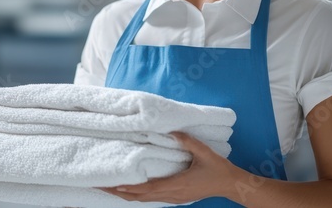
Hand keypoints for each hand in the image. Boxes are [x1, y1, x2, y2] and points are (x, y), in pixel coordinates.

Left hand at [97, 131, 245, 204]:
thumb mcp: (204, 152)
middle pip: (141, 197)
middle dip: (120, 193)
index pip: (148, 189)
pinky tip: (130, 191)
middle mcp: (172, 194)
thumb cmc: (218, 169)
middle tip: (101, 187)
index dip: (130, 188)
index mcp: (177, 184)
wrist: (230, 185)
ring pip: (145, 200)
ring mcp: (174, 198)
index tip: (113, 185)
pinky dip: (138, 196)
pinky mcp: (176, 198)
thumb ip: (188, 141)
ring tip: (110, 189)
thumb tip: (172, 131)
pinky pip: (152, 199)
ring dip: (127, 195)